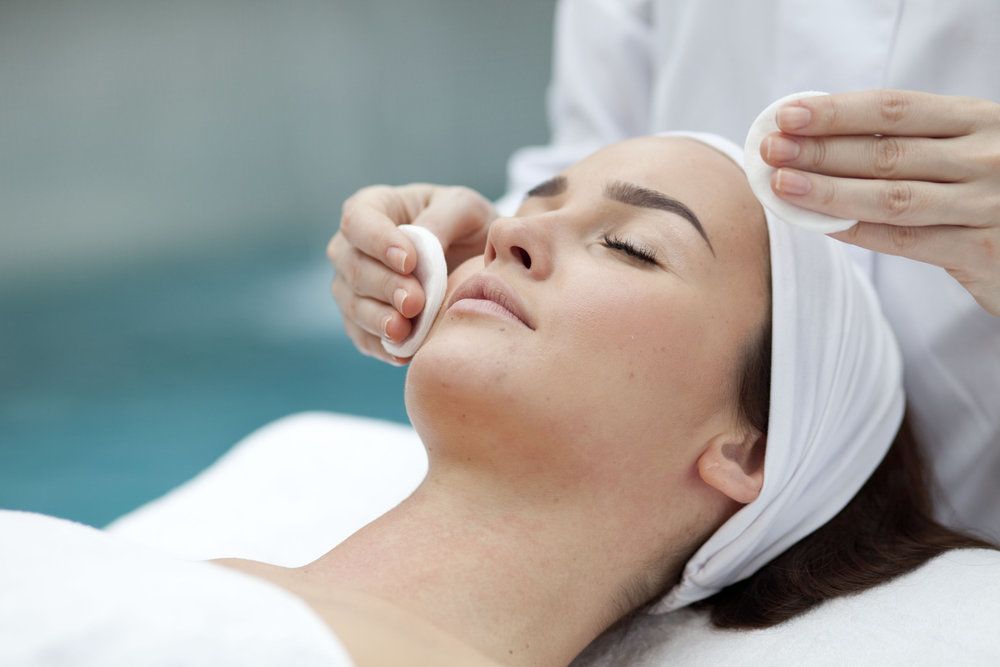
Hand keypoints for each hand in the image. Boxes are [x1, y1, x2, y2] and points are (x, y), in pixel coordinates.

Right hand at [328, 184, 494, 363]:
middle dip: (383, 286)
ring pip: (352, 305)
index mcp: (372, 207)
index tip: (409, 262)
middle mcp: (352, 248)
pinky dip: (381, 346)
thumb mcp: (465, 208)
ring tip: (403, 330)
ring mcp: (353, 288)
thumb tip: (419, 246)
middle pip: (352, 267)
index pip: (358, 221)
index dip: (377, 242)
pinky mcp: (363, 322)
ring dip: (377, 320)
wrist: (474, 260)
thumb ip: (443, 218)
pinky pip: (362, 337)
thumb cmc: (465, 224)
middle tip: (414, 301)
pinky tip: (402, 351)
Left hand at [759, 89, 999, 315]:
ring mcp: (987, 205)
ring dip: (829, 192)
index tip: (787, 115)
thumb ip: (912, 142)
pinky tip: (822, 226)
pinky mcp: (983, 252)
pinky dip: (859, 232)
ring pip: (891, 197)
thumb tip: (818, 139)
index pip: (894, 109)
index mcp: (978, 121)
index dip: (837, 111)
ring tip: (783, 186)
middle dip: (820, 150)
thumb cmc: (992, 190)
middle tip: (770, 151)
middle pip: (885, 152)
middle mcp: (987, 157)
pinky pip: (908, 241)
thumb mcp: (967, 149)